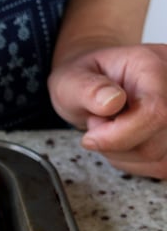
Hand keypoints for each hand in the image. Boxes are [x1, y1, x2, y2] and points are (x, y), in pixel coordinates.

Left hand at [49, 44, 166, 178]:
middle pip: (156, 142)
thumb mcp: (72, 79)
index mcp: (154, 65)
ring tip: (111, 126)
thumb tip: (111, 101)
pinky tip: (123, 138)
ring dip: (122, 153)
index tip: (91, 136)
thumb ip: (87, 89)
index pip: (156, 111)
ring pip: (158, 158)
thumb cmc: (85, 78)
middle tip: (99, 122)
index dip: (120, 135)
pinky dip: (133, 161)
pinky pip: (159, 165)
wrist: (94, 85)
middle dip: (116, 143)